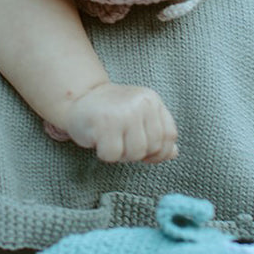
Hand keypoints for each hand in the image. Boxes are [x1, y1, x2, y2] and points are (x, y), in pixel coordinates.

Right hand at [62, 81, 177, 162]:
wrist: (80, 98)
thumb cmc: (111, 111)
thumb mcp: (139, 116)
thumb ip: (157, 132)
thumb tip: (173, 153)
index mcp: (152, 100)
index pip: (169, 135)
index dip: (160, 152)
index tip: (146, 154)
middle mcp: (141, 103)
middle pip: (153, 147)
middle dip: (138, 154)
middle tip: (122, 143)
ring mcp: (124, 112)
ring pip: (135, 153)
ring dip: (121, 155)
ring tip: (112, 141)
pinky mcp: (104, 123)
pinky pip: (113, 155)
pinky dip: (105, 155)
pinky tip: (100, 141)